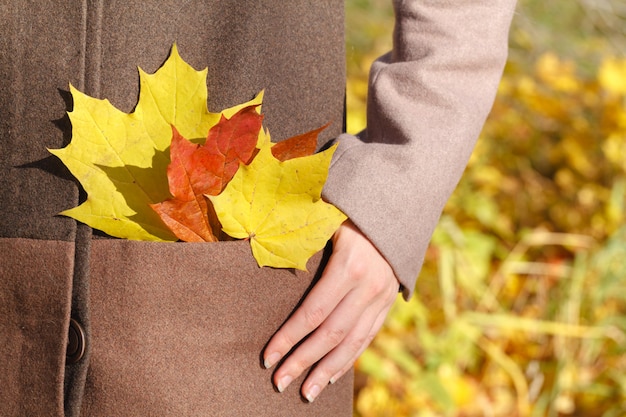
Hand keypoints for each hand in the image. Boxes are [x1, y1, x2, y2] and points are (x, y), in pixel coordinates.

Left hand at [263, 219, 399, 401]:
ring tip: (306, 393)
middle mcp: (368, 287)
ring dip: (327, 371)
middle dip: (303, 361)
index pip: (313, 312)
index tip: (268, 356)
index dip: (289, 337)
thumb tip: (257, 249)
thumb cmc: (350, 213)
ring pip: (352, 343)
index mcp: (348, 266)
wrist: (396, 211)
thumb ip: (301, 242)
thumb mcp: (326, 221)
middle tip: (279, 382)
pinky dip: (348, 360)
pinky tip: (331, 376)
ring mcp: (382, 297)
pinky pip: (367, 338)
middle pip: (331, 334)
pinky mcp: (388, 303)